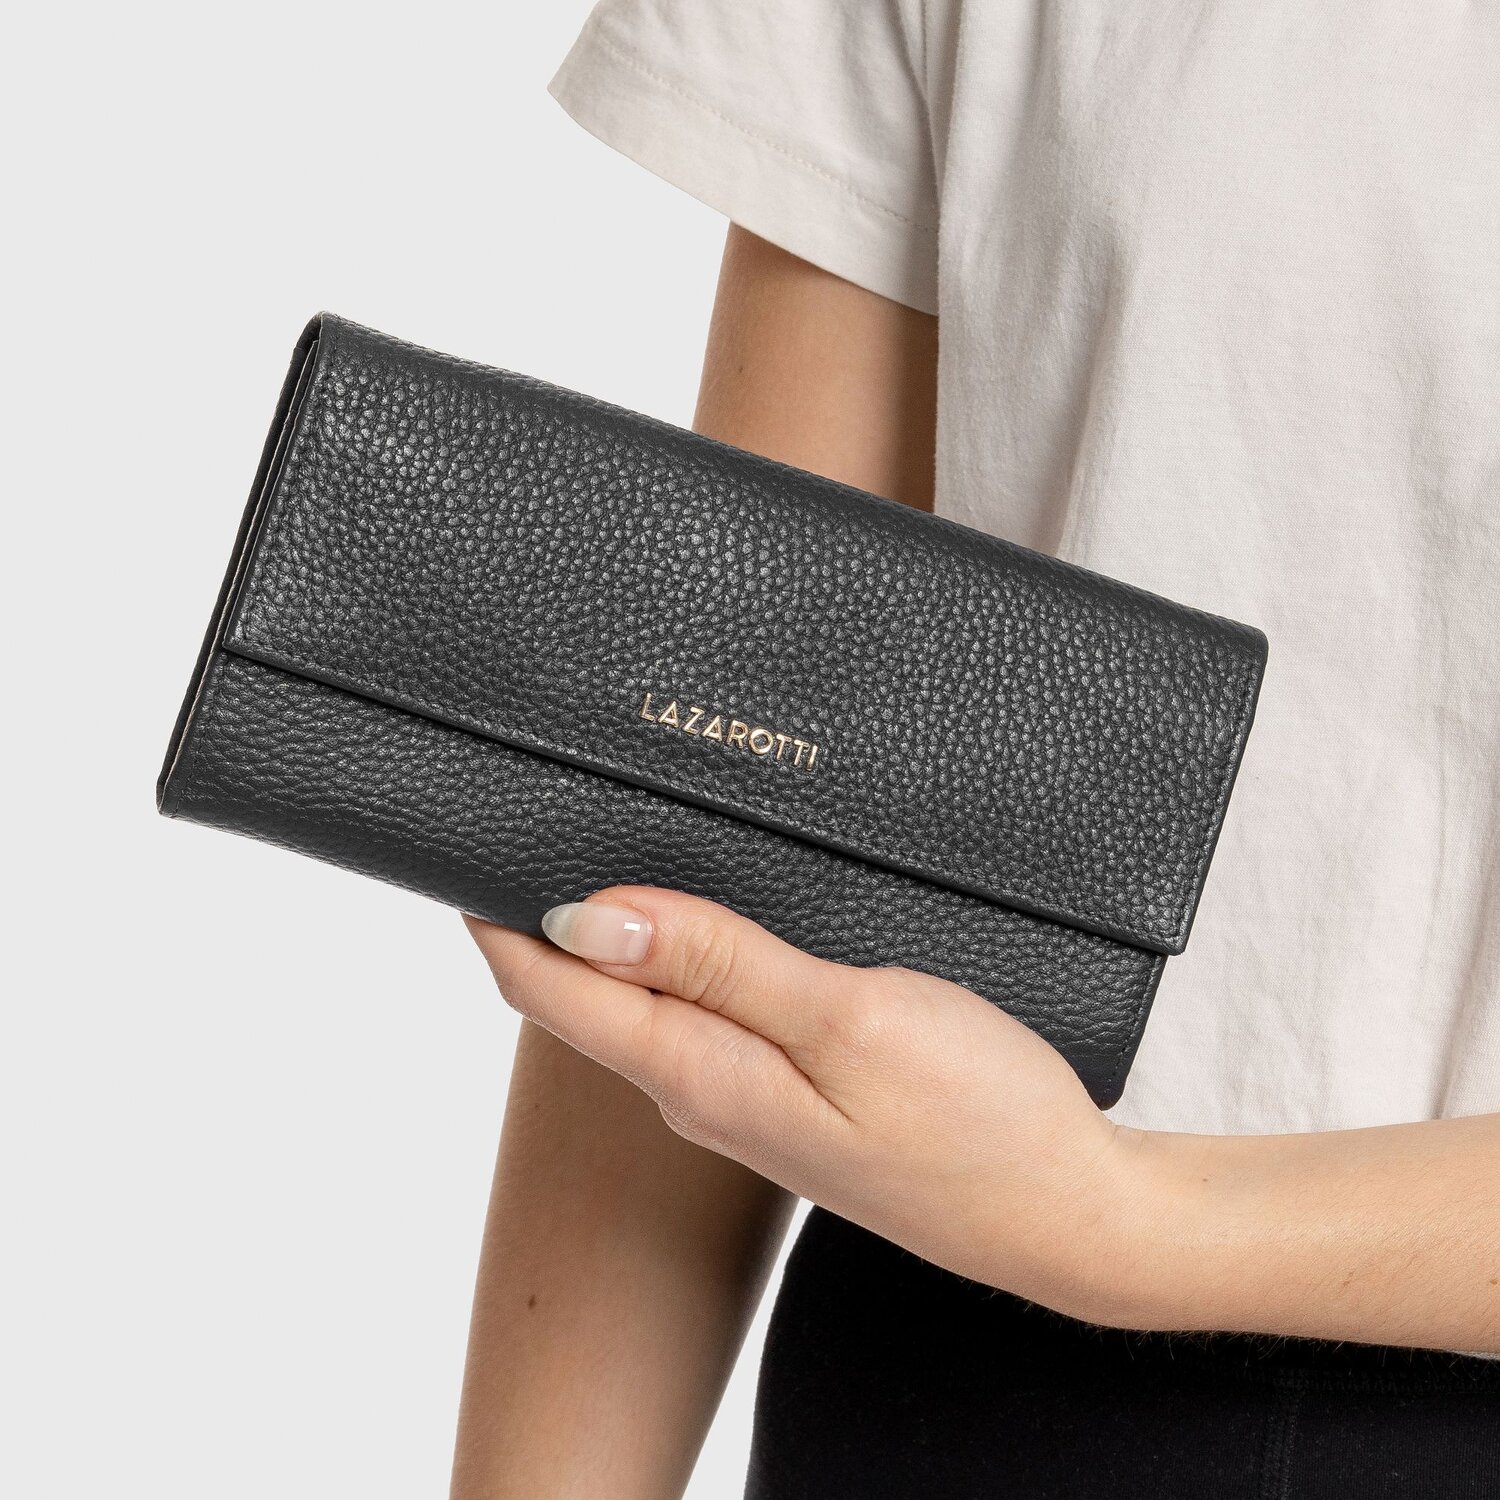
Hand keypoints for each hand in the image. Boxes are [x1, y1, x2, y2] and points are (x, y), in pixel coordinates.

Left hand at [466, 886, 1142, 1321]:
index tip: (467, 836)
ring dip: (607, 936)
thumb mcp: (846, 1020)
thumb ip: (719, 966)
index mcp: (700, 1072)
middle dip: (540, 914)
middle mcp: (702, 1092)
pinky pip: (698, 1019)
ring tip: (597, 851)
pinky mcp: (788, 1094)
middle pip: (581, 996)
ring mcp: (745, 1098)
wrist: (1064, 1215)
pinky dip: (675, 964)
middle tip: (527, 818)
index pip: (552, 989)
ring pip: (639, 1004)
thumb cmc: (976, 1122)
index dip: (496, 912)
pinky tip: (697, 928)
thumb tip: (591, 918)